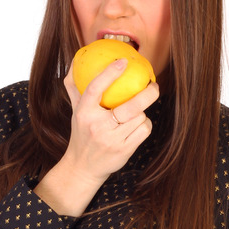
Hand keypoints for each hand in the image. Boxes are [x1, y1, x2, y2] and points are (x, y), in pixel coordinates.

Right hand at [34, 58, 158, 215]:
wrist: (82, 167)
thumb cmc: (81, 132)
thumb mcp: (75, 110)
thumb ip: (75, 87)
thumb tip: (75, 61)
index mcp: (83, 113)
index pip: (95, 88)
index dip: (109, 73)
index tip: (123, 62)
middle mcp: (97, 126)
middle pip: (130, 106)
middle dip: (148, 94)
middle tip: (153, 85)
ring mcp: (111, 139)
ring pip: (139, 117)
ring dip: (142, 113)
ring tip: (137, 111)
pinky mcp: (124, 150)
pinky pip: (144, 130)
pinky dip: (144, 124)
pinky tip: (138, 124)